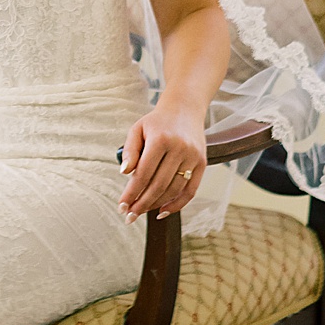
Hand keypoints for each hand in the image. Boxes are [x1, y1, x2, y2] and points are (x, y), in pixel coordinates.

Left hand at [119, 101, 206, 218]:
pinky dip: (177, 204)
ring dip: (156, 205)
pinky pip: (190, 191)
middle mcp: (179, 148)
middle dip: (142, 203)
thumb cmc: (157, 122)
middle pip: (158, 185)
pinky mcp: (202, 163)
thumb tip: (124, 173)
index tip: (121, 206)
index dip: (132, 192)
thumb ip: (130, 150)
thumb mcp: (138, 129)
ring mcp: (193, 156)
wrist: (185, 108)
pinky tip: (162, 211)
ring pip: (173, 190)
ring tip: (142, 211)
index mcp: (161, 139)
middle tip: (129, 216)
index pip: (144, 173)